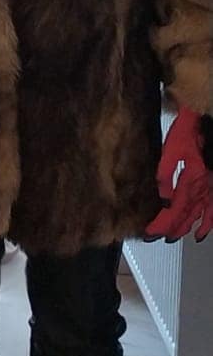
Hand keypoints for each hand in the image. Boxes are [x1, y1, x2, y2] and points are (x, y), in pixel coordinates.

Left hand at [144, 108, 212, 240]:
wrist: (205, 118)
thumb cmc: (189, 129)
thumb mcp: (172, 148)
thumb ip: (165, 174)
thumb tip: (163, 198)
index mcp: (191, 178)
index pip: (174, 209)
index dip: (162, 223)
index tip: (150, 233)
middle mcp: (203, 185)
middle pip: (186, 214)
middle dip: (172, 228)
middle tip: (158, 237)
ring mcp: (210, 185)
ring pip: (200, 213)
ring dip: (188, 226)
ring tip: (177, 237)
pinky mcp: (211, 182)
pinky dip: (209, 221)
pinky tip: (202, 230)